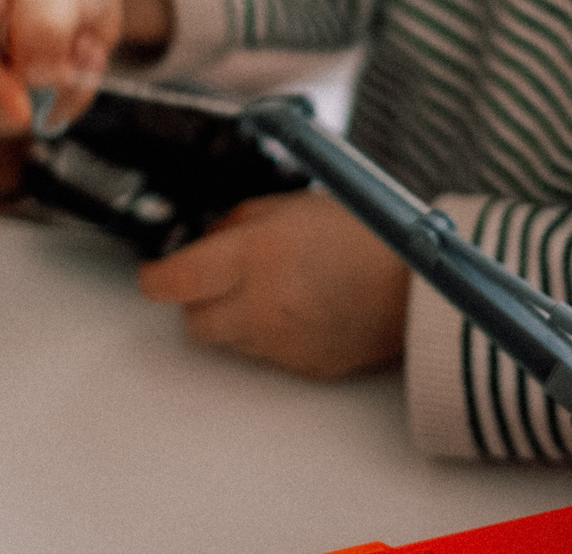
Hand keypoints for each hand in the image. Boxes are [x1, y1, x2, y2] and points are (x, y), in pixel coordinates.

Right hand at [0, 0, 170, 132]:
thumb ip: (42, 27)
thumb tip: (34, 79)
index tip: (23, 110)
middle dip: (32, 93)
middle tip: (76, 63)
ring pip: (11, 113)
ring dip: (61, 91)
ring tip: (87, 47)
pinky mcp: (18, 83)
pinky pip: (42, 111)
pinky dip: (74, 92)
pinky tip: (86, 55)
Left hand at [136, 191, 409, 378]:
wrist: (416, 285)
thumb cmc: (362, 235)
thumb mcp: (292, 204)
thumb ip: (239, 221)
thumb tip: (204, 238)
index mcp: (253, 257)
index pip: (171, 281)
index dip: (155, 275)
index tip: (155, 269)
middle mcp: (258, 306)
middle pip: (192, 321)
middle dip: (198, 299)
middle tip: (221, 276)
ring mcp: (278, 343)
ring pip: (227, 340)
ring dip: (234, 317)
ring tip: (274, 288)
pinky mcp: (300, 367)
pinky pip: (264, 354)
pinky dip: (269, 334)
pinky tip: (300, 309)